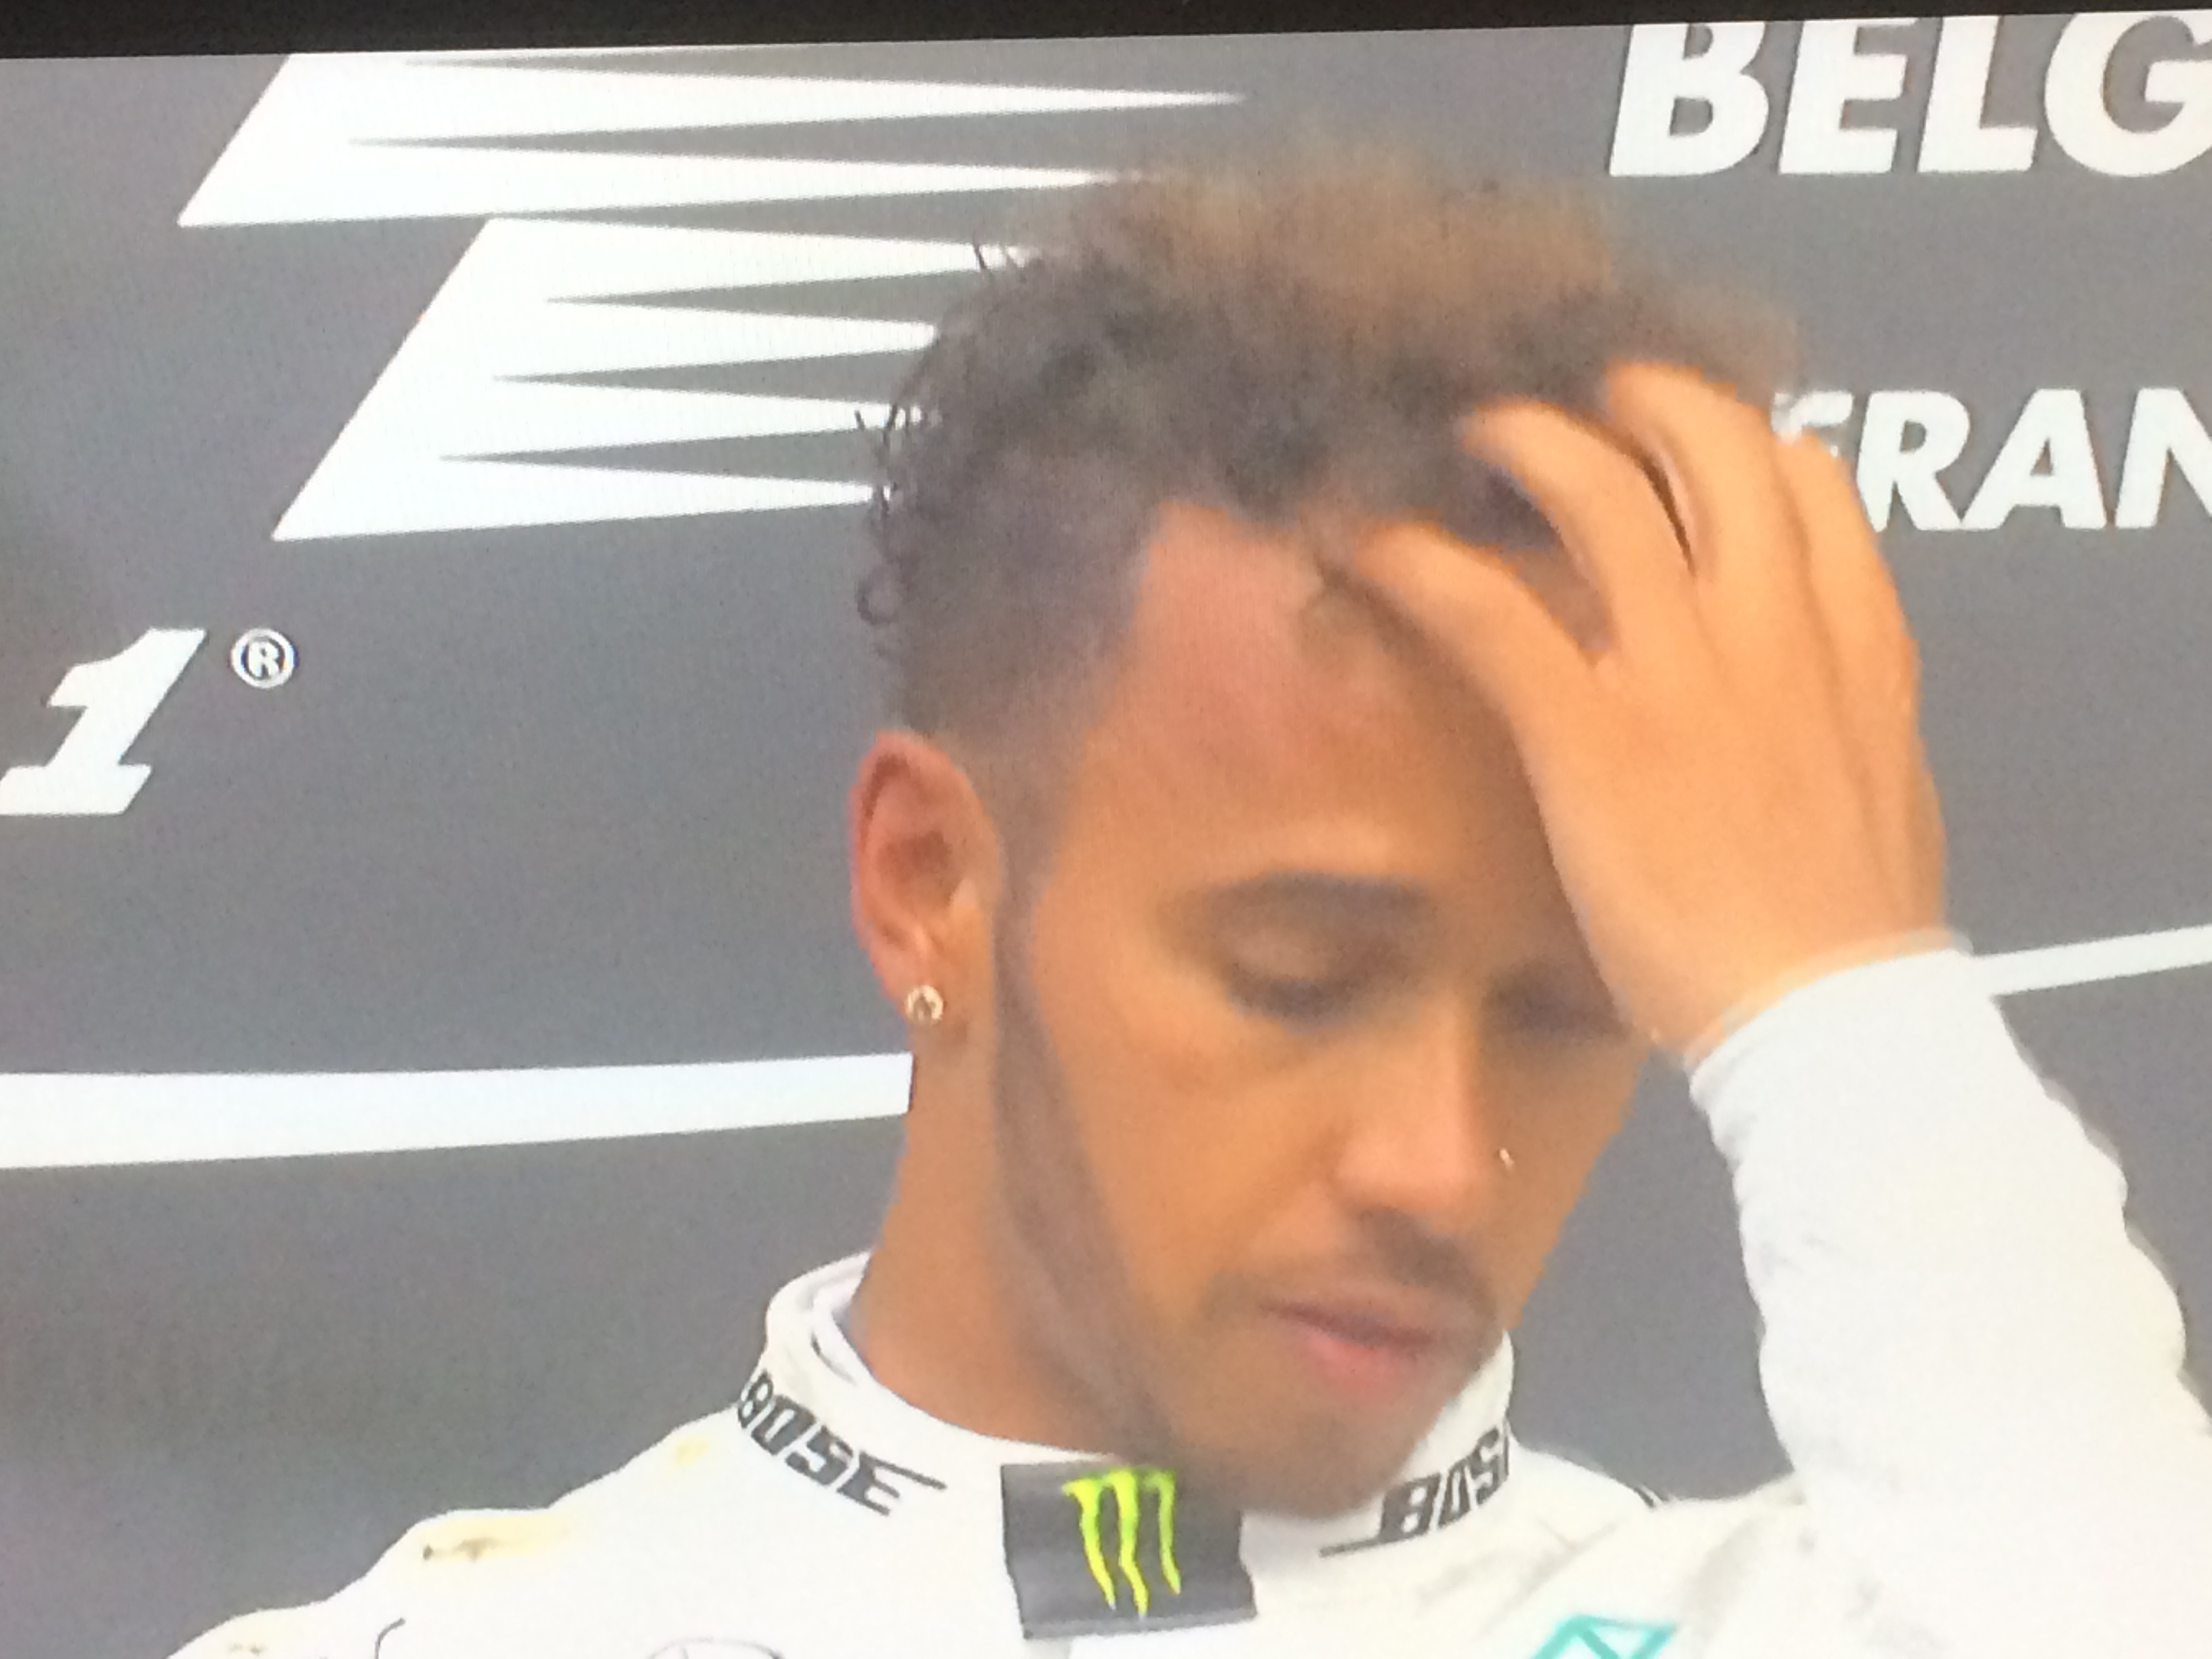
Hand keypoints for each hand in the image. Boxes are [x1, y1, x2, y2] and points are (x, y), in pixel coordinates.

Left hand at [1341, 362, 1946, 1063]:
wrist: (1825, 1013)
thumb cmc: (1847, 923)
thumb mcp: (1879, 778)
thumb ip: (1840, 700)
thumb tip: (1805, 679)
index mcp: (1851, 636)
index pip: (1809, 477)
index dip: (1743, 433)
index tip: (1692, 434)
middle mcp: (1769, 621)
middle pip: (1709, 442)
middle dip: (1638, 397)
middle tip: (1580, 401)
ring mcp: (1678, 666)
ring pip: (1595, 489)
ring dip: (1521, 438)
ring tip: (1473, 432)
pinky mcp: (1589, 729)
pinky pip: (1489, 609)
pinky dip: (1418, 561)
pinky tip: (1369, 545)